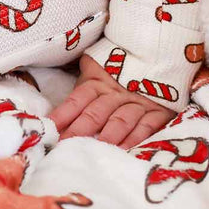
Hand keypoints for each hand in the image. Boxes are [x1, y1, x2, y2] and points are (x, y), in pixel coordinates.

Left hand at [48, 53, 173, 148]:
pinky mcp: (158, 112)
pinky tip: (124, 150)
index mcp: (96, 83)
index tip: (50, 129)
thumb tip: (57, 110)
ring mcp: (137, 102)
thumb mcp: (96, 73)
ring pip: (120, 120)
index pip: (76, 100)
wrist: (156, 58)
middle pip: (96, 112)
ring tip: (95, 150)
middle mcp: (115, 93)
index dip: (63, 114)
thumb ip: (81, 89)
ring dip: (107, 136)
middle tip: (67, 145)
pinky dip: (135, 139)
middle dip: (80, 130)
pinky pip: (146, 126)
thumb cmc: (117, 73)